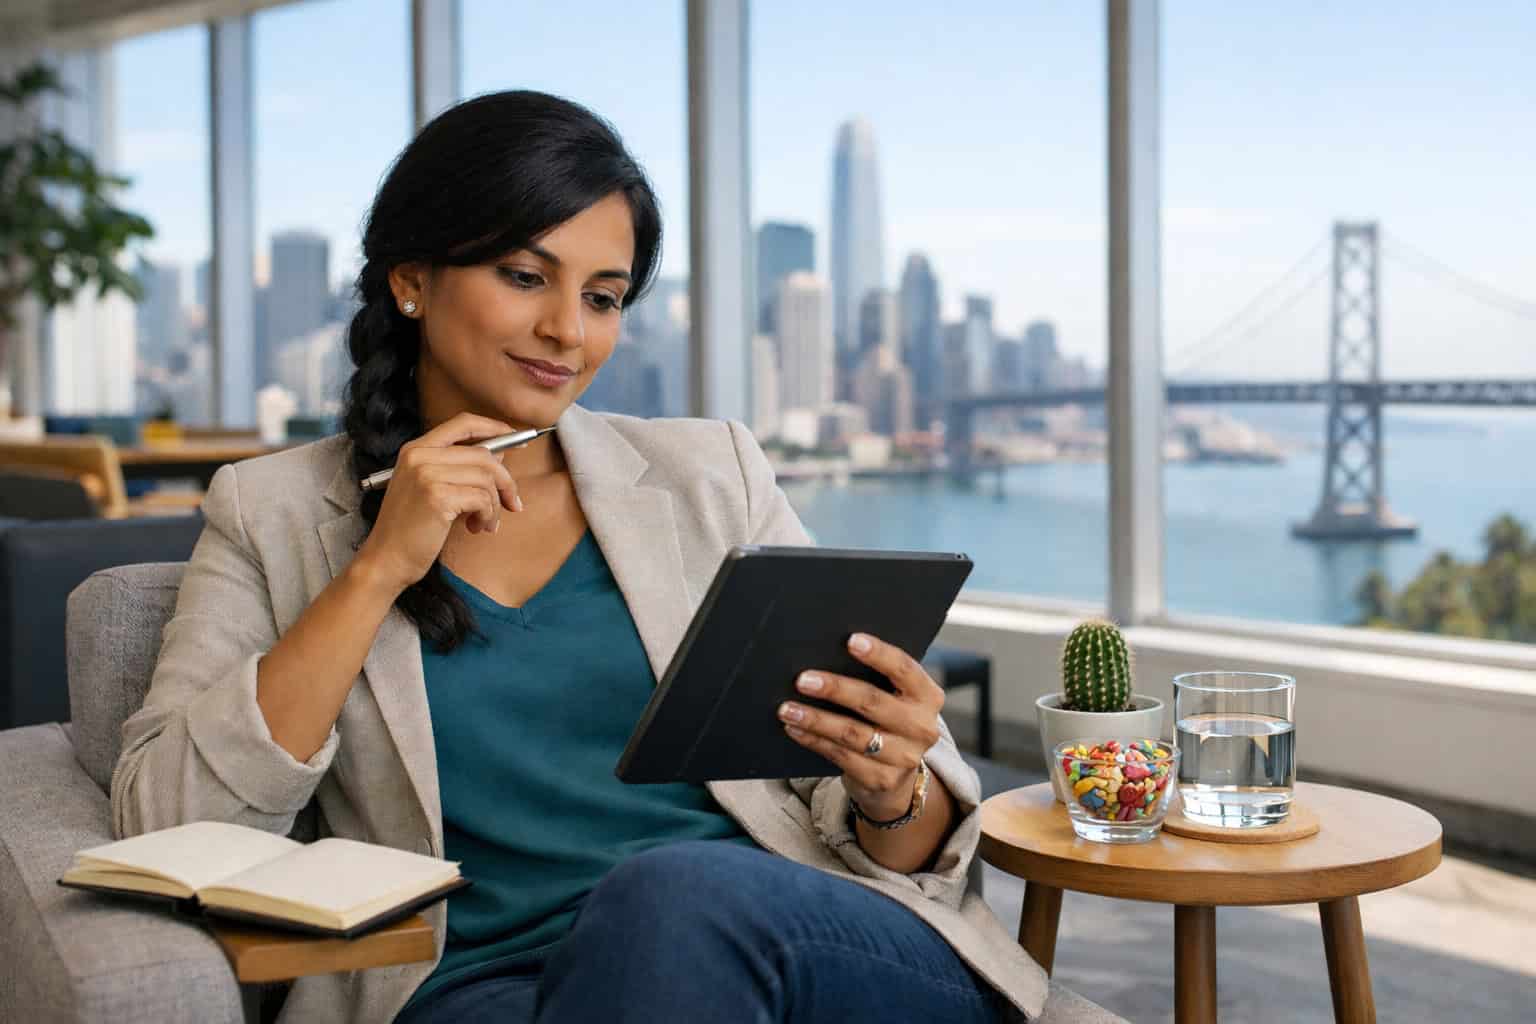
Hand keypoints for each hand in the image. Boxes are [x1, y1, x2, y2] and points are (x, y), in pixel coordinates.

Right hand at [355, 413, 523, 593]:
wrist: (386, 560)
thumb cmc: (411, 529)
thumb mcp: (431, 489)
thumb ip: (460, 469)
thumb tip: (502, 457)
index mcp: (416, 449)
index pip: (463, 423)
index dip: (495, 428)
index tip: (517, 440)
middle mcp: (419, 455)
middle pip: (484, 454)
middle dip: (506, 481)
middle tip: (512, 504)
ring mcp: (426, 474)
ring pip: (487, 478)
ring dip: (494, 506)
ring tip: (484, 524)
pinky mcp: (437, 496)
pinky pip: (483, 499)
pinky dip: (488, 516)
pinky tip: (476, 529)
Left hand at [778, 632, 943, 819]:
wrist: (899, 776)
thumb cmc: (888, 720)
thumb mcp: (895, 698)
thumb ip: (876, 678)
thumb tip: (827, 652)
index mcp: (927, 696)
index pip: (904, 669)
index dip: (879, 654)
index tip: (850, 641)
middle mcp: (922, 727)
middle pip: (873, 702)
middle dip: (835, 689)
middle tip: (803, 680)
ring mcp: (904, 757)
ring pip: (852, 733)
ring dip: (815, 719)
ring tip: (787, 708)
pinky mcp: (882, 779)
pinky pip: (840, 756)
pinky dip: (813, 740)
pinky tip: (794, 728)